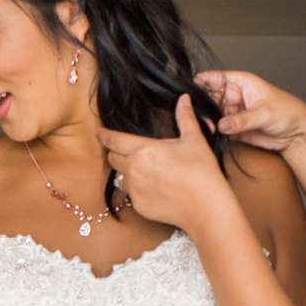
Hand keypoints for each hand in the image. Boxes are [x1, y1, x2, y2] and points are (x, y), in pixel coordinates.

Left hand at [98, 92, 231, 227]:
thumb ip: (185, 118)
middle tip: (129, 151)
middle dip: (117, 153)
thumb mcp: (194, 140)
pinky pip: (130, 195)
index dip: (105, 135)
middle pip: (113, 158)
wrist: (206, 207)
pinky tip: (154, 188)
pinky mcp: (138, 206)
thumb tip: (184, 98)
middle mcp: (133, 170)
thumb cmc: (201, 172)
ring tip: (147, 171)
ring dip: (127, 172)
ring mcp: (134, 190)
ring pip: (121, 177)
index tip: (99, 132)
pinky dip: (137, 189)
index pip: (114, 140)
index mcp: (143, 150)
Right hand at [195, 71, 305, 155]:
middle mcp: (234, 96)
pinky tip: (211, 134)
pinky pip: (218, 129)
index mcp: (241, 82)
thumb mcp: (265, 113)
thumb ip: (242, 120)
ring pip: (211, 114)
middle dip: (202, 105)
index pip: (215, 78)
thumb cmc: (288, 113)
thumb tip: (222, 124)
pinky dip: (213, 132)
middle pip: (209, 97)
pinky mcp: (233, 128)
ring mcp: (232, 112)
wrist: (296, 134)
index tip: (191, 90)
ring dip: (207, 121)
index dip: (201, 82)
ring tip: (209, 127)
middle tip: (201, 115)